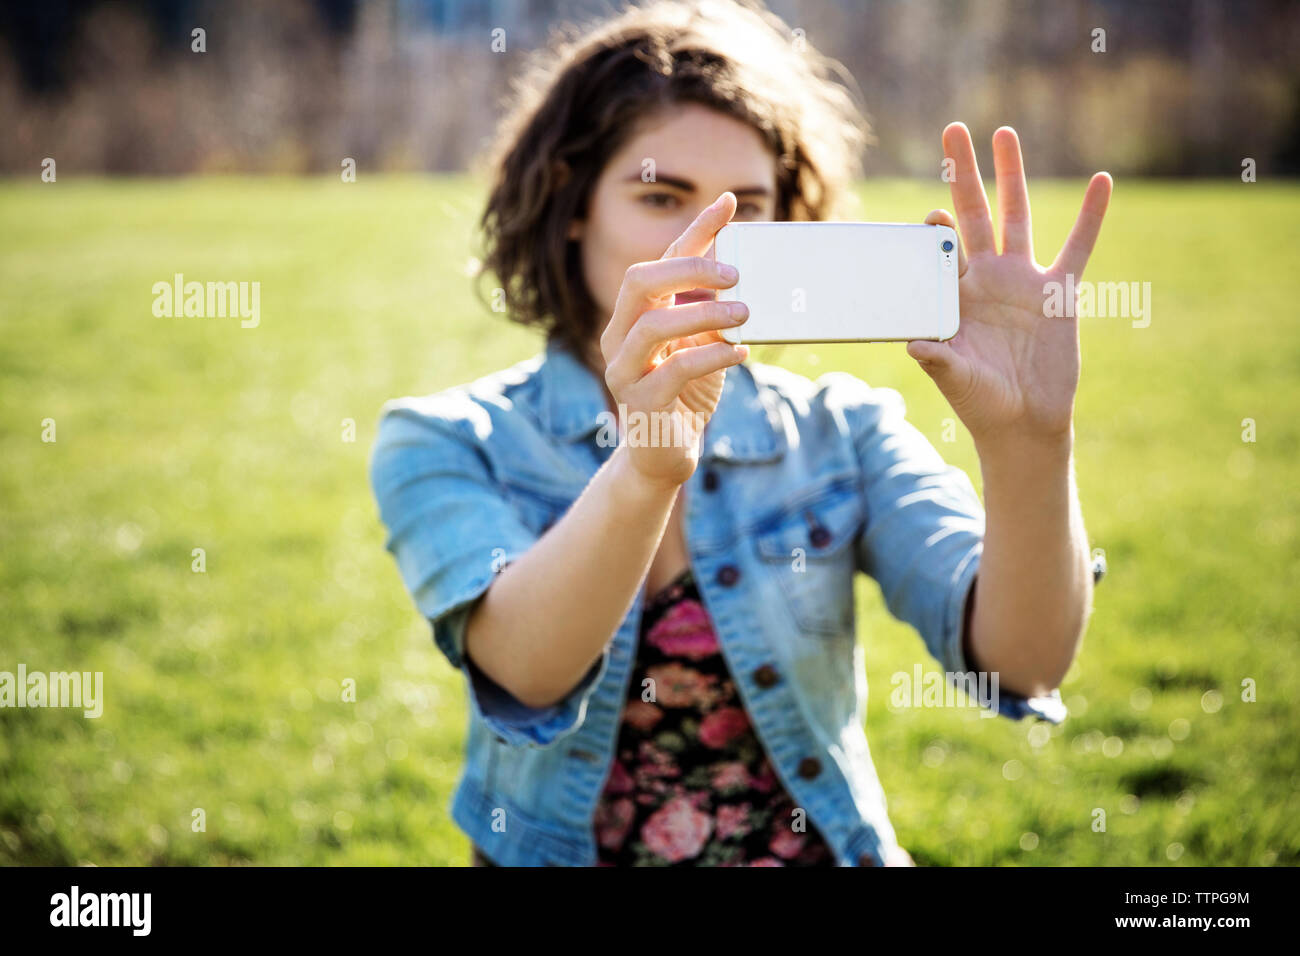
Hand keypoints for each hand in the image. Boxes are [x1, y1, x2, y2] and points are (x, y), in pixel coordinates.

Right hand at [600, 191, 749, 488]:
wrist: (664, 456)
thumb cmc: (685, 393)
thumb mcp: (701, 343)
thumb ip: (711, 310)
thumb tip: (744, 271)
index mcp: (635, 314)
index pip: (661, 259)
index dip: (695, 230)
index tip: (728, 203)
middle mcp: (620, 335)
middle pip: (640, 282)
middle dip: (688, 269)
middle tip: (735, 275)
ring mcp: (624, 370)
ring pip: (653, 325)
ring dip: (704, 315)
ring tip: (744, 316)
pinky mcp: (641, 403)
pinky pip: (673, 371)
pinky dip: (711, 357)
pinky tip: (740, 354)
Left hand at [907, 123, 1111, 450]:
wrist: (1024, 424)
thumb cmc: (981, 402)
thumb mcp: (956, 379)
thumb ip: (938, 359)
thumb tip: (914, 344)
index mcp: (954, 296)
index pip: (939, 249)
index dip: (934, 230)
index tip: (931, 216)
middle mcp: (985, 279)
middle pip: (972, 214)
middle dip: (963, 173)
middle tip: (952, 129)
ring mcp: (1022, 281)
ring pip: (1016, 216)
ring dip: (1012, 174)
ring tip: (1004, 132)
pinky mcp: (1059, 293)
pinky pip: (1078, 245)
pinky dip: (1090, 215)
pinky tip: (1101, 181)